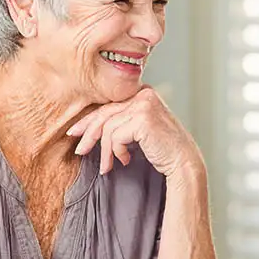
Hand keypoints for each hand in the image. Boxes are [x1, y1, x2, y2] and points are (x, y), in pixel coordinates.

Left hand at [67, 86, 203, 180]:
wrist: (183, 162)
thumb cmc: (162, 149)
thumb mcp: (139, 128)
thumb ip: (122, 120)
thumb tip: (91, 125)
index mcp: (142, 92)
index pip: (108, 105)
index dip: (89, 120)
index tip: (76, 132)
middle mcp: (143, 94)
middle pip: (104, 113)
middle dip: (88, 134)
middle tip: (80, 151)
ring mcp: (143, 104)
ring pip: (108, 128)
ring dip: (105, 151)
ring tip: (106, 166)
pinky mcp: (142, 118)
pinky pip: (115, 136)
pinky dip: (116, 152)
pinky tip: (125, 160)